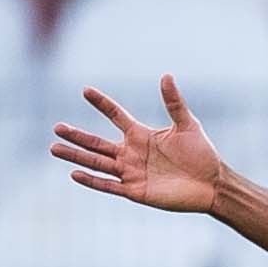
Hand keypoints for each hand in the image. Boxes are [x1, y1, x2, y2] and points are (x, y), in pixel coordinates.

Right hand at [52, 74, 226, 213]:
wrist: (212, 184)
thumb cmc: (202, 154)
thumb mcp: (187, 125)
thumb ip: (174, 103)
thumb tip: (166, 75)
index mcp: (141, 135)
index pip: (115, 115)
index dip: (102, 104)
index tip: (86, 90)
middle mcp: (131, 153)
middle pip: (97, 143)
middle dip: (77, 135)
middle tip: (56, 127)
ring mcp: (131, 172)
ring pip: (97, 163)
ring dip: (76, 155)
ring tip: (54, 148)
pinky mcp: (135, 191)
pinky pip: (109, 185)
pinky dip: (92, 180)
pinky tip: (74, 174)